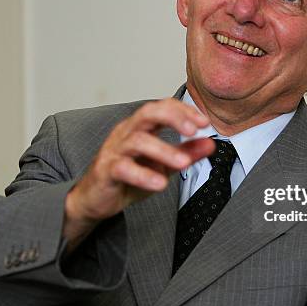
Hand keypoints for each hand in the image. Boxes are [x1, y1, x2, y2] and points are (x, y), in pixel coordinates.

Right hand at [63, 98, 214, 249]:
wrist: (95, 198)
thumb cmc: (127, 176)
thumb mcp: (163, 163)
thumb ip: (186, 152)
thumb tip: (211, 144)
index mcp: (141, 126)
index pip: (163, 107)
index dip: (184, 111)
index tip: (204, 122)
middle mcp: (126, 132)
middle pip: (148, 112)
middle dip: (173, 118)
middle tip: (193, 130)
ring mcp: (114, 150)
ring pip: (138, 140)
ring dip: (163, 150)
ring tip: (183, 163)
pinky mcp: (106, 170)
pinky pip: (123, 168)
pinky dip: (143, 175)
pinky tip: (160, 183)